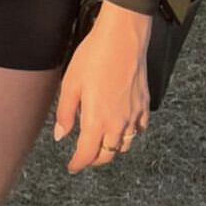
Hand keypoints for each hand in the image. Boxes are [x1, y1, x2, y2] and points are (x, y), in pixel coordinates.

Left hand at [54, 0, 150, 172]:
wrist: (122, 39)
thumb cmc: (93, 58)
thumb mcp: (70, 84)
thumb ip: (66, 113)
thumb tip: (60, 135)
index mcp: (96, 121)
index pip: (87, 154)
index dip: (78, 163)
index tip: (72, 167)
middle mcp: (118, 124)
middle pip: (107, 154)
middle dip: (95, 159)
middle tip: (85, 157)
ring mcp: (134, 116)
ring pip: (125, 144)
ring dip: (112, 149)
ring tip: (102, 143)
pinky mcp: (145, 105)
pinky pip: (139, 129)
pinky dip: (131, 133)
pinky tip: (123, 126)